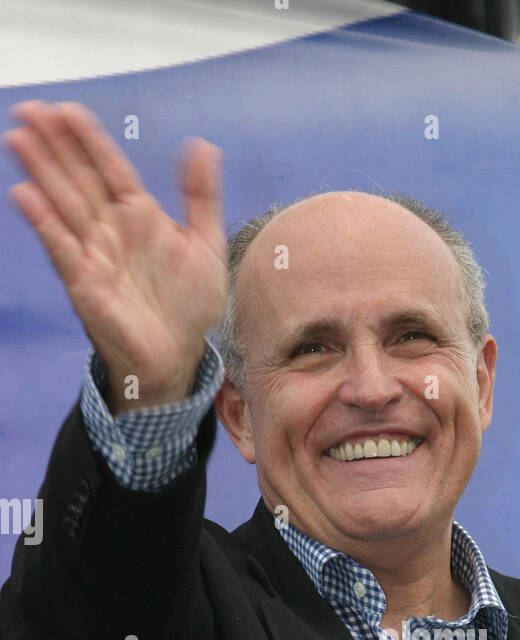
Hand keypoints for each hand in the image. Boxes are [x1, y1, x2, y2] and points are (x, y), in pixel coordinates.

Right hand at [4, 101, 226, 411]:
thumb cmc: (191, 304)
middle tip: (30, 109)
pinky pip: (60, 246)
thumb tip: (201, 144)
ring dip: (40, 171)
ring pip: (63, 203)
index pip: (109, 168)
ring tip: (18, 139)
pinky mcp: (83, 281)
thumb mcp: (207, 245)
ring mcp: (94, 252)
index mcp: (140, 214)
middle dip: (55, 144)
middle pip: (78, 177)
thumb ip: (201, 197)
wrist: (179, 356)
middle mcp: (111, 228)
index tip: (67, 110)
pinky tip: (24, 194)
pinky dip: (44, 222)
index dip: (89, 139)